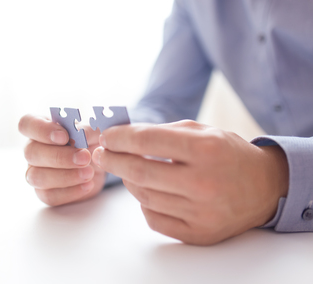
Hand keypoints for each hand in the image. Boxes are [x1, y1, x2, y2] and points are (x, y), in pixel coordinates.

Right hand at [18, 114, 105, 205]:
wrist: (99, 164)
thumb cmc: (89, 142)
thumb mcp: (92, 132)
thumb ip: (87, 130)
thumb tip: (82, 135)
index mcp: (40, 129)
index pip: (27, 124)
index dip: (41, 130)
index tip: (64, 136)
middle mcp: (33, 150)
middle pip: (31, 153)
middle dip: (59, 157)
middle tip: (85, 157)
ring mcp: (35, 172)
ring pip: (37, 177)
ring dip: (64, 176)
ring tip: (89, 173)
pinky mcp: (44, 192)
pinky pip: (50, 196)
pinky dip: (71, 191)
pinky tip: (88, 184)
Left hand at [92, 120, 288, 244]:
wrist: (263, 187)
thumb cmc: (227, 153)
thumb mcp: (201, 131)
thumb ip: (161, 132)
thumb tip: (121, 136)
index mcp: (205, 149)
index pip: (146, 141)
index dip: (119, 138)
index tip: (107, 136)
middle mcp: (203, 182)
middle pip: (139, 172)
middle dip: (112, 160)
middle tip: (101, 154)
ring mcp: (201, 212)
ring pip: (143, 196)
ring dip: (128, 180)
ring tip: (127, 169)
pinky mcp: (198, 233)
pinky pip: (154, 218)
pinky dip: (144, 203)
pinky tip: (148, 190)